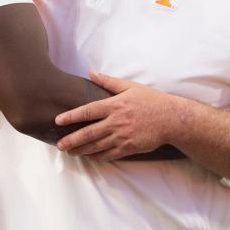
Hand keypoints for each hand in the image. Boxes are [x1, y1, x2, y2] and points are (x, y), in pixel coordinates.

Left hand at [55, 70, 182, 160]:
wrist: (171, 119)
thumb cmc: (150, 100)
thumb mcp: (129, 86)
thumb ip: (108, 82)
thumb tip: (91, 72)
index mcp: (114, 105)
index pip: (87, 111)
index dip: (71, 116)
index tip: (58, 120)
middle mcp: (116, 122)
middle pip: (88, 133)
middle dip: (71, 140)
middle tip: (59, 144)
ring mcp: (122, 136)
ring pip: (96, 146)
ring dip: (81, 150)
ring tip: (70, 151)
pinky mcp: (129, 147)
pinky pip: (109, 154)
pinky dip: (97, 156)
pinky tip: (89, 156)